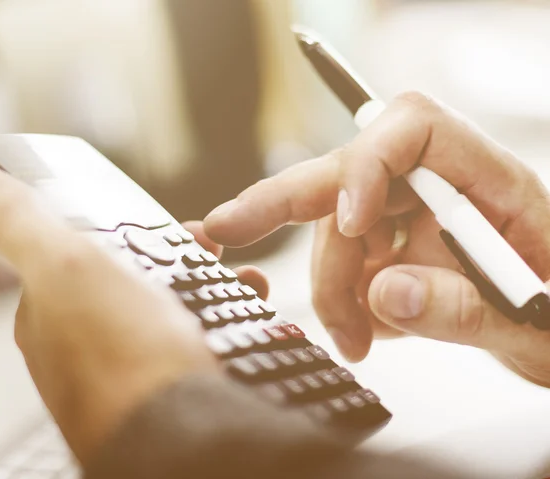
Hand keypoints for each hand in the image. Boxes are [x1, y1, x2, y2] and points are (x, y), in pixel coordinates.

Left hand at [0, 166, 267, 461]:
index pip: (78, 256)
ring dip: (204, 286)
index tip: (161, 221)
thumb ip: (17, 223)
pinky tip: (240, 319)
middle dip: (172, 256)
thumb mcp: (63, 267)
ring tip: (239, 278)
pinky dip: (221, 321)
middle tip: (208, 246)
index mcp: (52, 314)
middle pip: (131, 282)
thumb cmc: (122, 357)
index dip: (120, 231)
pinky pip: (196, 342)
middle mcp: (85, 346)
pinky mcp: (171, 388)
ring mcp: (130, 369)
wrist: (181, 440)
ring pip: (170, 311)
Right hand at [204, 91, 549, 386]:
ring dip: (329, 286)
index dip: (367, 164)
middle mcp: (445, 190)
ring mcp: (416, 219)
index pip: (414, 130)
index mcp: (492, 183)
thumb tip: (387, 295)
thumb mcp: (539, 328)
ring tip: (351, 341)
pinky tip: (361, 328)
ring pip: (338, 228)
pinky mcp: (399, 250)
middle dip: (286, 201)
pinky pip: (347, 260)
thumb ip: (468, 309)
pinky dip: (339, 297)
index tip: (349, 223)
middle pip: (352, 172)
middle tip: (229, 227)